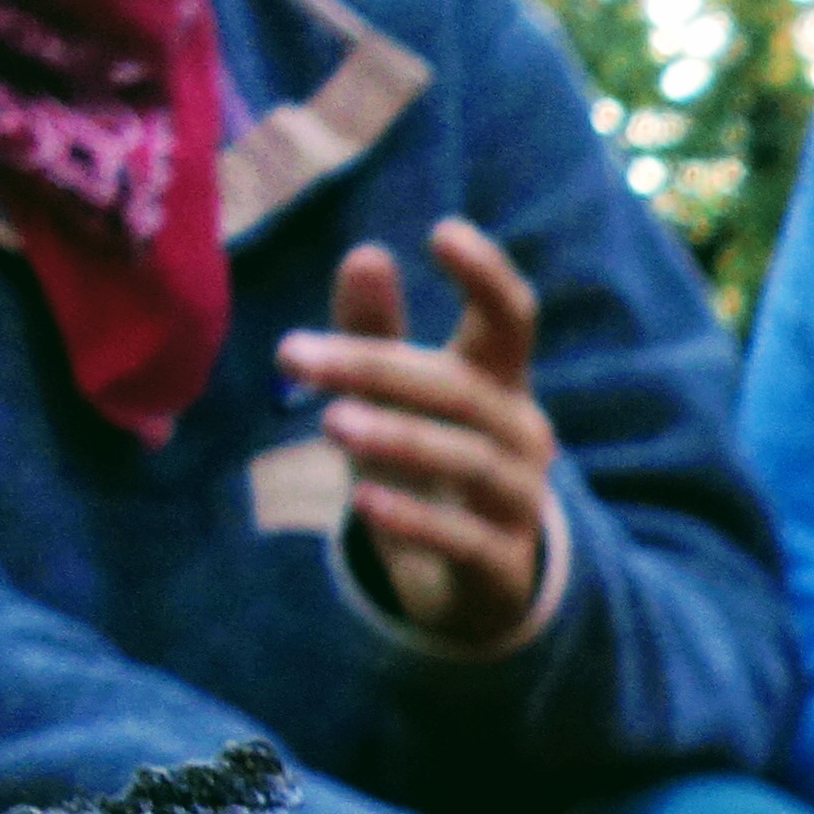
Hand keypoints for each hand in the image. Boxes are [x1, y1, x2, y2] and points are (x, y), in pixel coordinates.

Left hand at [278, 219, 558, 651]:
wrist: (473, 582)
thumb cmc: (427, 465)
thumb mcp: (396, 398)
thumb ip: (377, 331)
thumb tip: (365, 253)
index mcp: (500, 382)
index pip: (512, 318)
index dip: (485, 275)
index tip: (438, 232)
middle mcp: (521, 434)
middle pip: (461, 389)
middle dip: (377, 367)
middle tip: (292, 354)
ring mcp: (518, 501)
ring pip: (470, 460)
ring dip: (400, 437)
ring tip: (330, 423)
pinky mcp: (504, 565)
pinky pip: (467, 539)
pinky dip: (417, 519)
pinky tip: (364, 502)